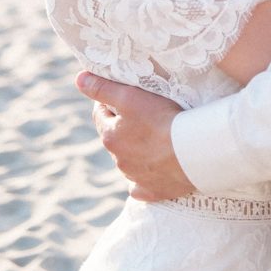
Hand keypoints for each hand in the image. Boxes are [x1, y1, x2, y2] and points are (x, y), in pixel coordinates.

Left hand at [75, 72, 193, 200]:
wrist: (191, 152)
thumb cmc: (161, 120)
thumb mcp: (130, 97)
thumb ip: (103, 88)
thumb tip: (79, 79)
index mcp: (110, 137)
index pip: (100, 114)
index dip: (109, 101)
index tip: (124, 93)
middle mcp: (118, 160)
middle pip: (115, 137)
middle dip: (123, 125)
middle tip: (143, 112)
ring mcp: (135, 177)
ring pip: (128, 160)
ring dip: (135, 149)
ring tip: (155, 135)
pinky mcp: (152, 191)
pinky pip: (142, 185)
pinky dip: (144, 178)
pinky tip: (152, 171)